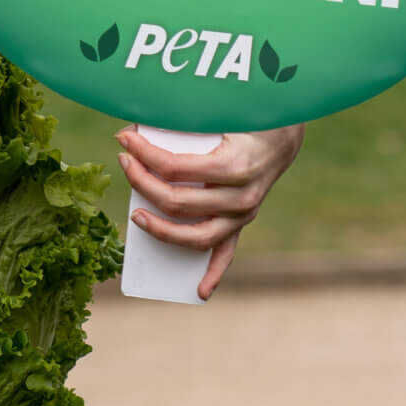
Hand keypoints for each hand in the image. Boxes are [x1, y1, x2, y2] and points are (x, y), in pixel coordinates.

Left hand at [116, 124, 304, 299]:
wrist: (282, 135)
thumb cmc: (243, 121)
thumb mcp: (215, 114)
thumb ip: (178, 122)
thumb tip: (132, 133)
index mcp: (233, 166)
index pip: (173, 168)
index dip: (143, 154)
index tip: (123, 140)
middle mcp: (240, 197)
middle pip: (177, 202)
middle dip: (142, 182)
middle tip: (124, 162)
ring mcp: (243, 214)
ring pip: (196, 237)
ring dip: (162, 231)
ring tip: (136, 216)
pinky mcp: (242, 222)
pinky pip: (225, 253)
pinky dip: (213, 274)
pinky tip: (199, 291)